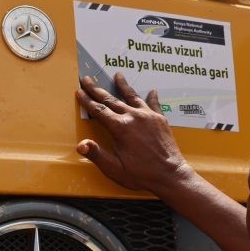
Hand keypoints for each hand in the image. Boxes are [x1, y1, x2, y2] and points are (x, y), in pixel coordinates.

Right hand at [76, 73, 190, 194]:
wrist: (170, 175)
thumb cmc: (142, 175)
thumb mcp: (115, 169)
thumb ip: (97, 155)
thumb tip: (80, 145)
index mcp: (120, 128)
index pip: (99, 110)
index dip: (87, 101)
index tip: (79, 92)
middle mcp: (134, 117)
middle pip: (111, 100)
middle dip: (98, 89)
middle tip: (88, 79)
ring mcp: (148, 116)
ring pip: (133, 97)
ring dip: (123, 86)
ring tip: (118, 75)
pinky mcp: (160, 120)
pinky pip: (154, 104)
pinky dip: (152, 97)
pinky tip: (152, 91)